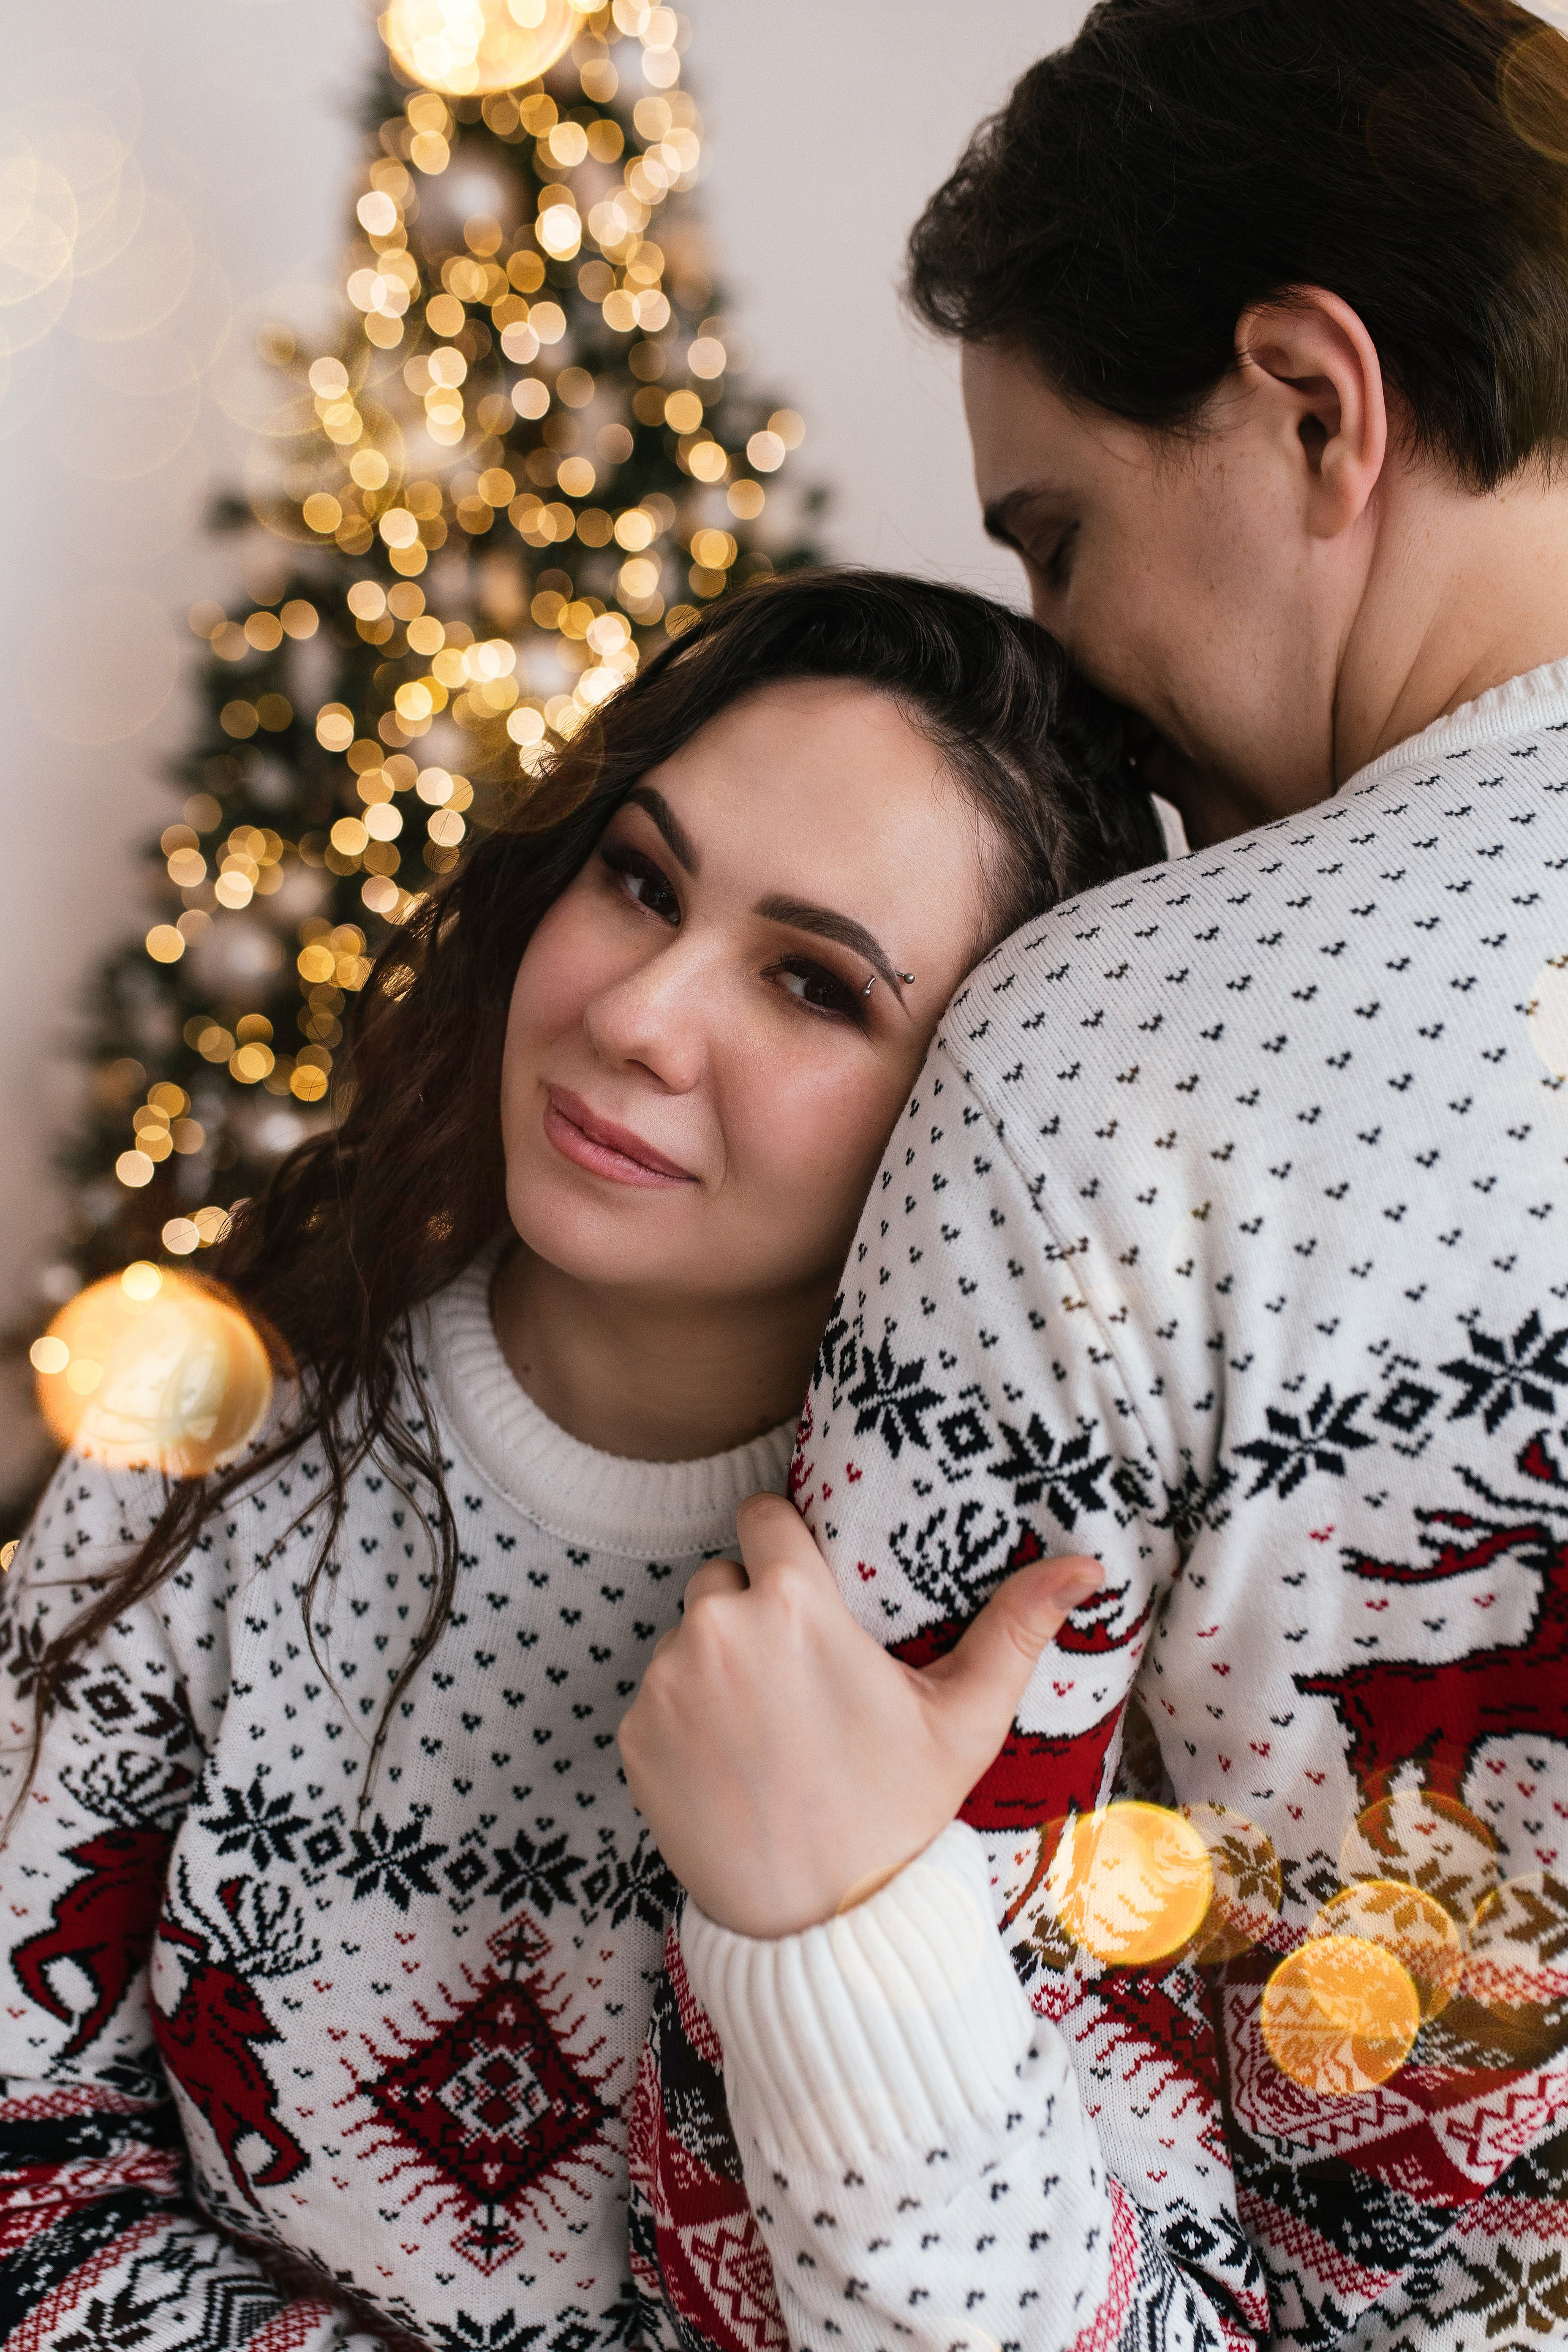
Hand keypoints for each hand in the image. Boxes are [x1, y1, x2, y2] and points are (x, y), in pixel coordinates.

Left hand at [618, 1491, 1102, 1937]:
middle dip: (752, 1612)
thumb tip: (1086, 1566)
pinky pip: (654, 1699)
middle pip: (723, 1579)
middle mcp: (718, 1628)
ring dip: (715, 1667)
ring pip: (686, 1639)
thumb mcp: (966, 1719)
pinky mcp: (634, 1734)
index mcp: (794, 1603)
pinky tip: (730, 1766)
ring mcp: (667, 1682)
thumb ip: (1017, 1628)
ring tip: (768, 1731)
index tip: (803, 1585)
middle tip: (798, 1682)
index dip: (783, 1545)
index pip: (763, 1517)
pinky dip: (683, 1723)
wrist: (821, 1926)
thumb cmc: (899, 1813)